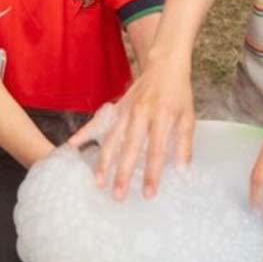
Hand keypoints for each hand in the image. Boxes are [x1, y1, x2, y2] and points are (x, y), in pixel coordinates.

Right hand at [68, 55, 194, 199]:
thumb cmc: (178, 95)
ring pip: (112, 138)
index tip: (147, 193)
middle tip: (118, 196)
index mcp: (162, 117)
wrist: (164, 65)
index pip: (156, 150)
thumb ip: (184, 145)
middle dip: (123, 173)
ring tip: (98, 181)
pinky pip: (99, 121)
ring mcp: (126, 110)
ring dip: (104, 161)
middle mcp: (141, 113)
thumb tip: (183, 173)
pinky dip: (85, 132)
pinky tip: (74, 144)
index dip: (151, 173)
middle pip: (130, 148)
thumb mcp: (188, 117)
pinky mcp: (116, 107)